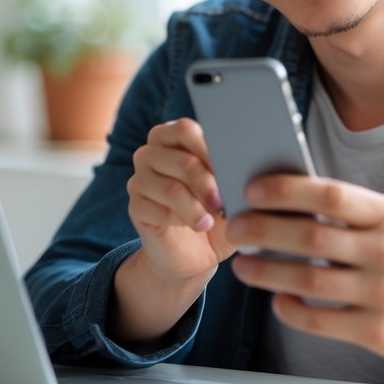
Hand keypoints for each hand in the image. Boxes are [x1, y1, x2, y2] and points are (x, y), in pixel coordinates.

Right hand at [110, 118, 233, 345]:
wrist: (196, 254)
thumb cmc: (218, 214)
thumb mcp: (232, 191)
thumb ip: (236, 172)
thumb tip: (247, 162)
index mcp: (175, 138)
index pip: (185, 130)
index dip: (209, 149)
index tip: (229, 171)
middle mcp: (151, 153)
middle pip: (181, 161)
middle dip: (208, 184)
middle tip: (223, 204)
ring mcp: (140, 180)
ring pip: (171, 189)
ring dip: (197, 208)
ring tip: (211, 220)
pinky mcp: (135, 207)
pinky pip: (158, 211)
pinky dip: (182, 220)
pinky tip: (196, 227)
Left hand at [225, 175, 383, 368]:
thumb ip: (348, 213)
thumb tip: (283, 199)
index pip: (332, 196)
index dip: (288, 191)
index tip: (253, 189)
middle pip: (313, 238)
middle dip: (265, 230)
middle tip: (236, 226)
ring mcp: (383, 293)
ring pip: (310, 281)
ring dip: (268, 271)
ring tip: (243, 265)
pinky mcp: (377, 331)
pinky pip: (320, 320)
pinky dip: (292, 310)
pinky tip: (278, 300)